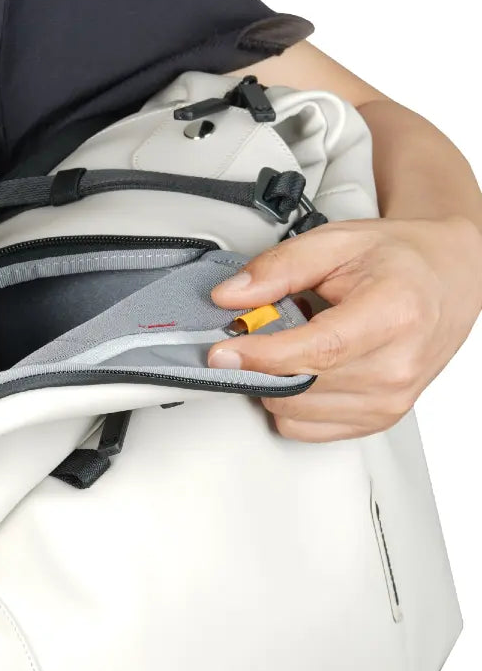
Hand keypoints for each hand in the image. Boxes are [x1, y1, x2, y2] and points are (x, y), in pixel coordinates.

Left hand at [206, 216, 481, 440]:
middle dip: (259, 362)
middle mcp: (397, 366)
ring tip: (292, 344)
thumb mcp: (336, 242)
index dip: (262, 355)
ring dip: (273, 381)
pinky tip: (302, 369)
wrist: (448, 279)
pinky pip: (306, 428)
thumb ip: (278, 268)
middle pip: (300, 386)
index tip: (222, 352)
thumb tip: (230, 296)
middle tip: (254, 333)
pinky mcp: (379, 419)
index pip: (319, 350)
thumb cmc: (399, 261)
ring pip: (294, 411)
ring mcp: (391, 400)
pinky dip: (289, 402)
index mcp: (393, 314)